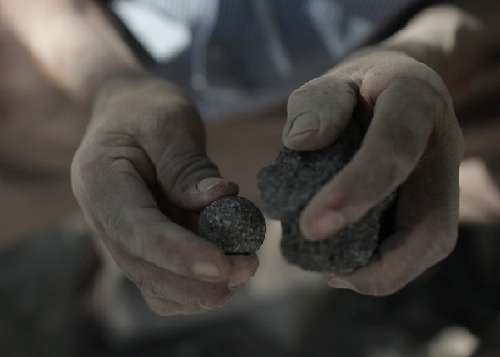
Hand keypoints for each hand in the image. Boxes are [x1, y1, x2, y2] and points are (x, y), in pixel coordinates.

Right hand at [71, 73, 257, 314]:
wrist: (127, 114)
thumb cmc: (146, 109)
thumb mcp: (167, 121)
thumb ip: (188, 166)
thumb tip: (219, 200)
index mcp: (100, 182)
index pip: (137, 230)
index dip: (179, 254)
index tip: (222, 265)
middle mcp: (104, 219)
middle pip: (145, 269)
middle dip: (198, 280)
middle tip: (249, 266)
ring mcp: (121, 237)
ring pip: (156, 286)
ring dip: (201, 289)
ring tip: (244, 264)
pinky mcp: (142, 245)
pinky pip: (166, 281)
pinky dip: (198, 284)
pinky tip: (229, 264)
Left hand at [282, 50, 463, 295]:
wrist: (397, 86)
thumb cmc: (358, 86)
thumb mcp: (332, 80)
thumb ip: (316, 103)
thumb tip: (299, 142)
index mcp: (415, 100)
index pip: (394, 148)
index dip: (356, 190)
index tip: (311, 227)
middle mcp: (441, 145)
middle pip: (432, 222)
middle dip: (384, 263)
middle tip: (331, 275)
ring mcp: (443, 178)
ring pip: (431, 242)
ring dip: (385, 271)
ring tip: (335, 272)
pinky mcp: (433, 200)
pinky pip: (417, 243)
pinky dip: (384, 263)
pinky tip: (347, 262)